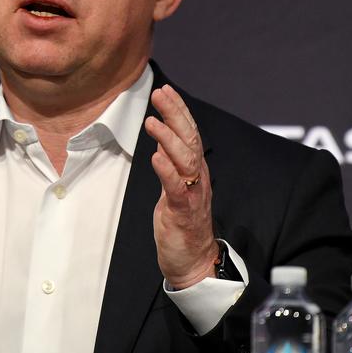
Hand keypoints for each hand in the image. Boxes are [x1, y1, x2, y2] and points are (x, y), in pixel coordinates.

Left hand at [145, 85, 216, 288]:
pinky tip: (155, 157)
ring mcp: (193, 194)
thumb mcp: (174, 187)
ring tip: (153, 122)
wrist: (194, 262)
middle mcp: (198, 177)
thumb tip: (161, 141)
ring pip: (186, 160)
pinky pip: (177, 189)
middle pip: (190, 139)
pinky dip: (167, 172)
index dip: (178, 110)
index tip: (166, 90)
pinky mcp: (183, 212)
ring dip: (169, 139)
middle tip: (161, 93)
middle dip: (176, 114)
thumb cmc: (182, 224)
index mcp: (195, 170)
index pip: (189, 133)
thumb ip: (171, 164)